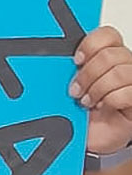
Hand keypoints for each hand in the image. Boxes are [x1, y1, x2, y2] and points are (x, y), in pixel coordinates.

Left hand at [71, 26, 131, 155]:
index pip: (107, 35)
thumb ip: (68, 69)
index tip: (76, 61)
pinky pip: (127, 92)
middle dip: (89, 74)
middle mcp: (123, 66)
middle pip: (112, 54)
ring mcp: (131, 83)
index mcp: (107, 56)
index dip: (91, 45)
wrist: (89, 139)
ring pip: (120, 72)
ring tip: (88, 101)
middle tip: (76, 89)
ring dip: (98, 89)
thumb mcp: (69, 86)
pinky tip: (103, 106)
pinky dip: (110, 100)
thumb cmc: (80, 113)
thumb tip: (52, 56)